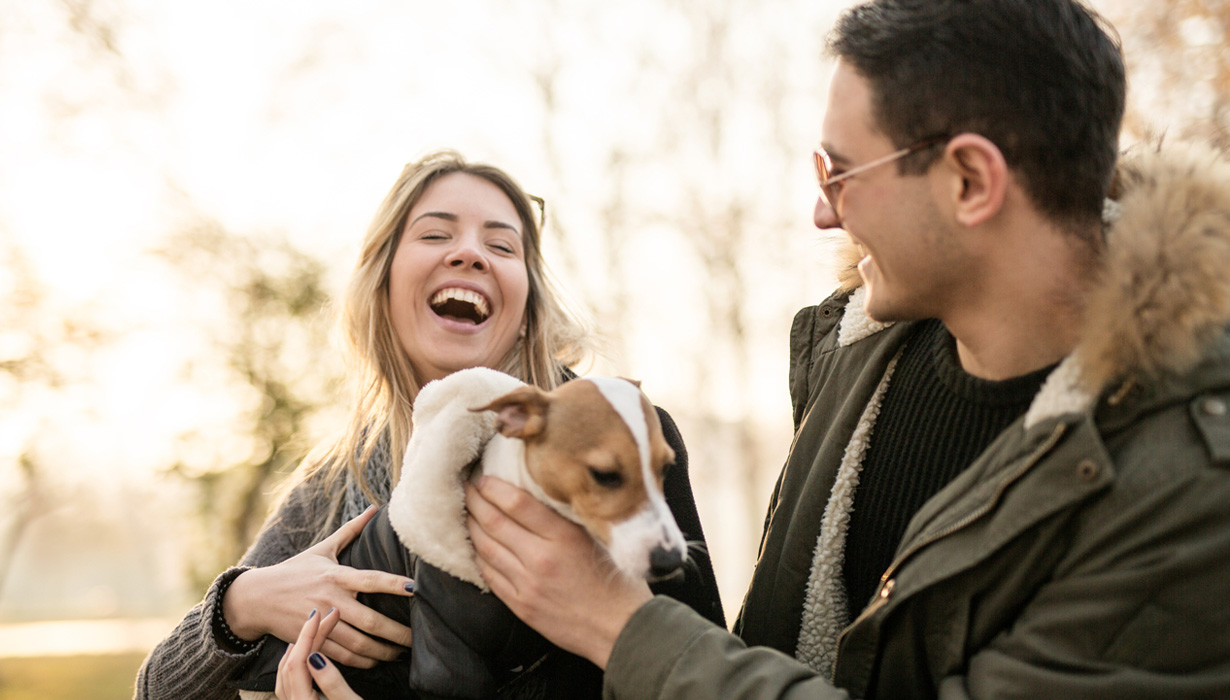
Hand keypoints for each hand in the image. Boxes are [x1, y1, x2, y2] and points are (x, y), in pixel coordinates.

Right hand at [224, 505, 414, 667]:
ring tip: (400, 653)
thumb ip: (351, 531)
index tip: (416, 589)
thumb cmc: (294, 571)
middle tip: (417, 639)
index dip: (395, 584)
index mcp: (336, 576)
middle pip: (369, 621)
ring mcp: (320, 622)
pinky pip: (342, 657)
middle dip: (396, 633)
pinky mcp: (311, 639)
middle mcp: (330, 600)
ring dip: (382, 652)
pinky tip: (376, 661)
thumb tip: (375, 509)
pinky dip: (362, 662)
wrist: (257, 598)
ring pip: (358, 644)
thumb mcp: (322, 550)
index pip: (371, 580)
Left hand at [276, 608, 362, 699]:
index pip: (298, 661)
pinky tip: (305, 656)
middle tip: (325, 617)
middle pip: (291, 663)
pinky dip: (295, 663)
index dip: (308, 636)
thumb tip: (316, 657)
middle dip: (307, 637)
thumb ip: (331, 683)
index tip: (320, 615)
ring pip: (286, 672)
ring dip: (299, 648)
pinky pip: (289, 680)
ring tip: (312, 630)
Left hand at [465, 476, 652, 668]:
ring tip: (467, 512)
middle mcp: (541, 558)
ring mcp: (527, 584)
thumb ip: (566, 518)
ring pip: (486, 548)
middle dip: (475, 502)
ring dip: (471, 527)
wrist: (620, 629)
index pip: (516, 503)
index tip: (483, 478)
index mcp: (563, 537)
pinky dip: (479, 557)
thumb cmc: (615, 581)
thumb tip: (535, 494)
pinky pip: (490, 576)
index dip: (493, 487)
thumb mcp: (597, 538)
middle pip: (494, 523)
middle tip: (466, 488)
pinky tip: (476, 546)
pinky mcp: (521, 605)